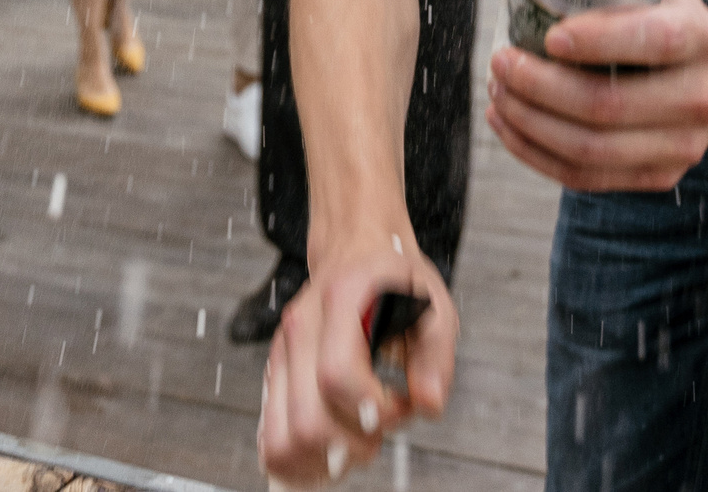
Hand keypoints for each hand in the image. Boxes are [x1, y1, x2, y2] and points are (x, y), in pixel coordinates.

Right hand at [258, 232, 456, 484]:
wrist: (354, 248)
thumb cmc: (392, 278)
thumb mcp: (434, 304)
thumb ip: (436, 355)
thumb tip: (429, 403)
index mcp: (341, 299)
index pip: (338, 375)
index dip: (376, 408)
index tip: (403, 406)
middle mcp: (301, 327)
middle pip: (306, 420)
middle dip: (352, 444)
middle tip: (379, 429)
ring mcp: (282, 351)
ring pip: (281, 438)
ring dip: (323, 459)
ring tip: (355, 439)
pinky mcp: (276, 372)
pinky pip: (271, 434)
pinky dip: (299, 457)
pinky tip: (331, 446)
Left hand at [486, 0, 707, 192]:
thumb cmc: (668, 15)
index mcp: (700, 36)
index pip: (653, 41)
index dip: (598, 40)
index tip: (548, 34)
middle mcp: (699, 95)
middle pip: (609, 106)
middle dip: (540, 88)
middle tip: (501, 61)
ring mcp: (682, 144)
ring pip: (592, 149)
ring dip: (530, 123)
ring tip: (498, 91)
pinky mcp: (659, 176)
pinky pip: (587, 178)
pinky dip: (537, 154)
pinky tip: (508, 126)